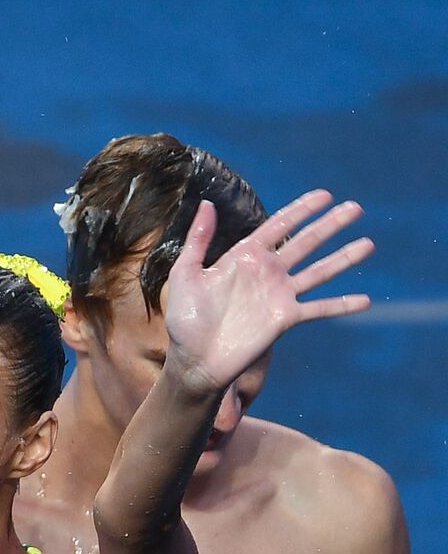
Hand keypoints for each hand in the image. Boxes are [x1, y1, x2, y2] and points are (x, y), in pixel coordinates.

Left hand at [164, 190, 372, 392]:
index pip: (279, 226)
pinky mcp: (285, 319)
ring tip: (369, 243)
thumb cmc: (185, 318)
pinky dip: (342, 305)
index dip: (301, 209)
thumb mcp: (186, 272)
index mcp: (244, 256)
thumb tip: (209, 203)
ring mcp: (278, 295)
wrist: (194, 359)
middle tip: (356, 208)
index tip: (325, 194)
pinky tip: (366, 300)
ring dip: (344, 258)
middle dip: (330, 225)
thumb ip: (198, 238)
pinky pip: (319, 309)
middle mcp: (267, 272)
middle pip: (306, 242)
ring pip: (319, 271)